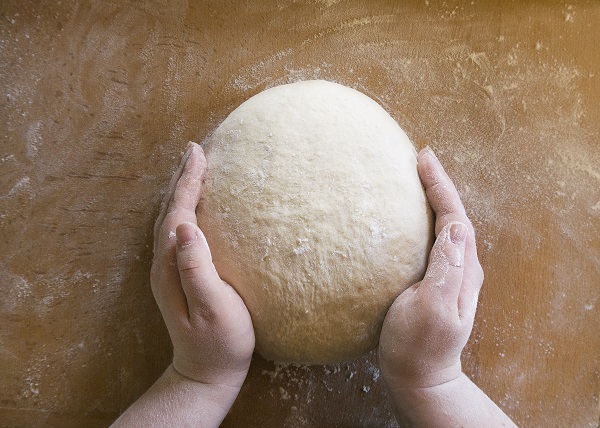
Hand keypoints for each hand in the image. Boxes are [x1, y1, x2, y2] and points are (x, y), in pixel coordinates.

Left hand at [151, 142, 254, 388]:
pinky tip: (197, 207)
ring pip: (173, 218)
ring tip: (195, 169)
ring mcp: (170, 270)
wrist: (207, 371)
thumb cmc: (219, 341)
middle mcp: (164, 263)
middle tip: (196, 150)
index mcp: (172, 265)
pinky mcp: (180, 275)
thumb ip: (197, 267)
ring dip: (182, 191)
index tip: (199, 153)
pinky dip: (187, 209)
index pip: (178, 212)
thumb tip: (185, 226)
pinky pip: (180, 230)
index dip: (188, 182)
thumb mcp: (212, 307)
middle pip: (170, 210)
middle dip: (182, 178)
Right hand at [379, 146, 483, 390]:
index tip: (423, 159)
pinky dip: (426, 219)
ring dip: (435, 199)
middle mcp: (462, 268)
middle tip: (419, 159)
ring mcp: (451, 275)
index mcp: (461, 270)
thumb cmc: (417, 346)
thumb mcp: (431, 309)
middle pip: (454, 215)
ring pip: (447, 226)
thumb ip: (446, 270)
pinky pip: (435, 240)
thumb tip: (455, 227)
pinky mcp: (436, 281)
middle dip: (439, 185)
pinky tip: (412, 216)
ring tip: (416, 178)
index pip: (454, 217)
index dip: (440, 186)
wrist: (420, 377)